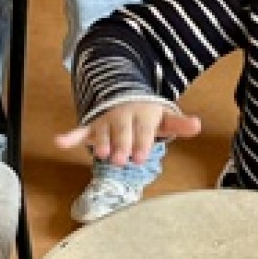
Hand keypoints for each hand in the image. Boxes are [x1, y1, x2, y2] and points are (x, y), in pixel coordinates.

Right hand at [55, 101, 201, 166]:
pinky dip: (69, 137)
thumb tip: (198, 125)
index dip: (142, 142)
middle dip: (122, 146)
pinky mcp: (93, 127)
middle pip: (122, 133)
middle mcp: (124, 117)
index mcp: (144, 115)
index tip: (141, 157)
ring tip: (101, 154)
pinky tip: (59, 142)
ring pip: (103, 133)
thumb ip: (180, 125)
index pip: (143, 130)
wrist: (127, 98)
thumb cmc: (149, 116)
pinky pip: (80, 131)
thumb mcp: (166, 119)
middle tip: (121, 160)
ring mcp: (106, 122)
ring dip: (101, 143)